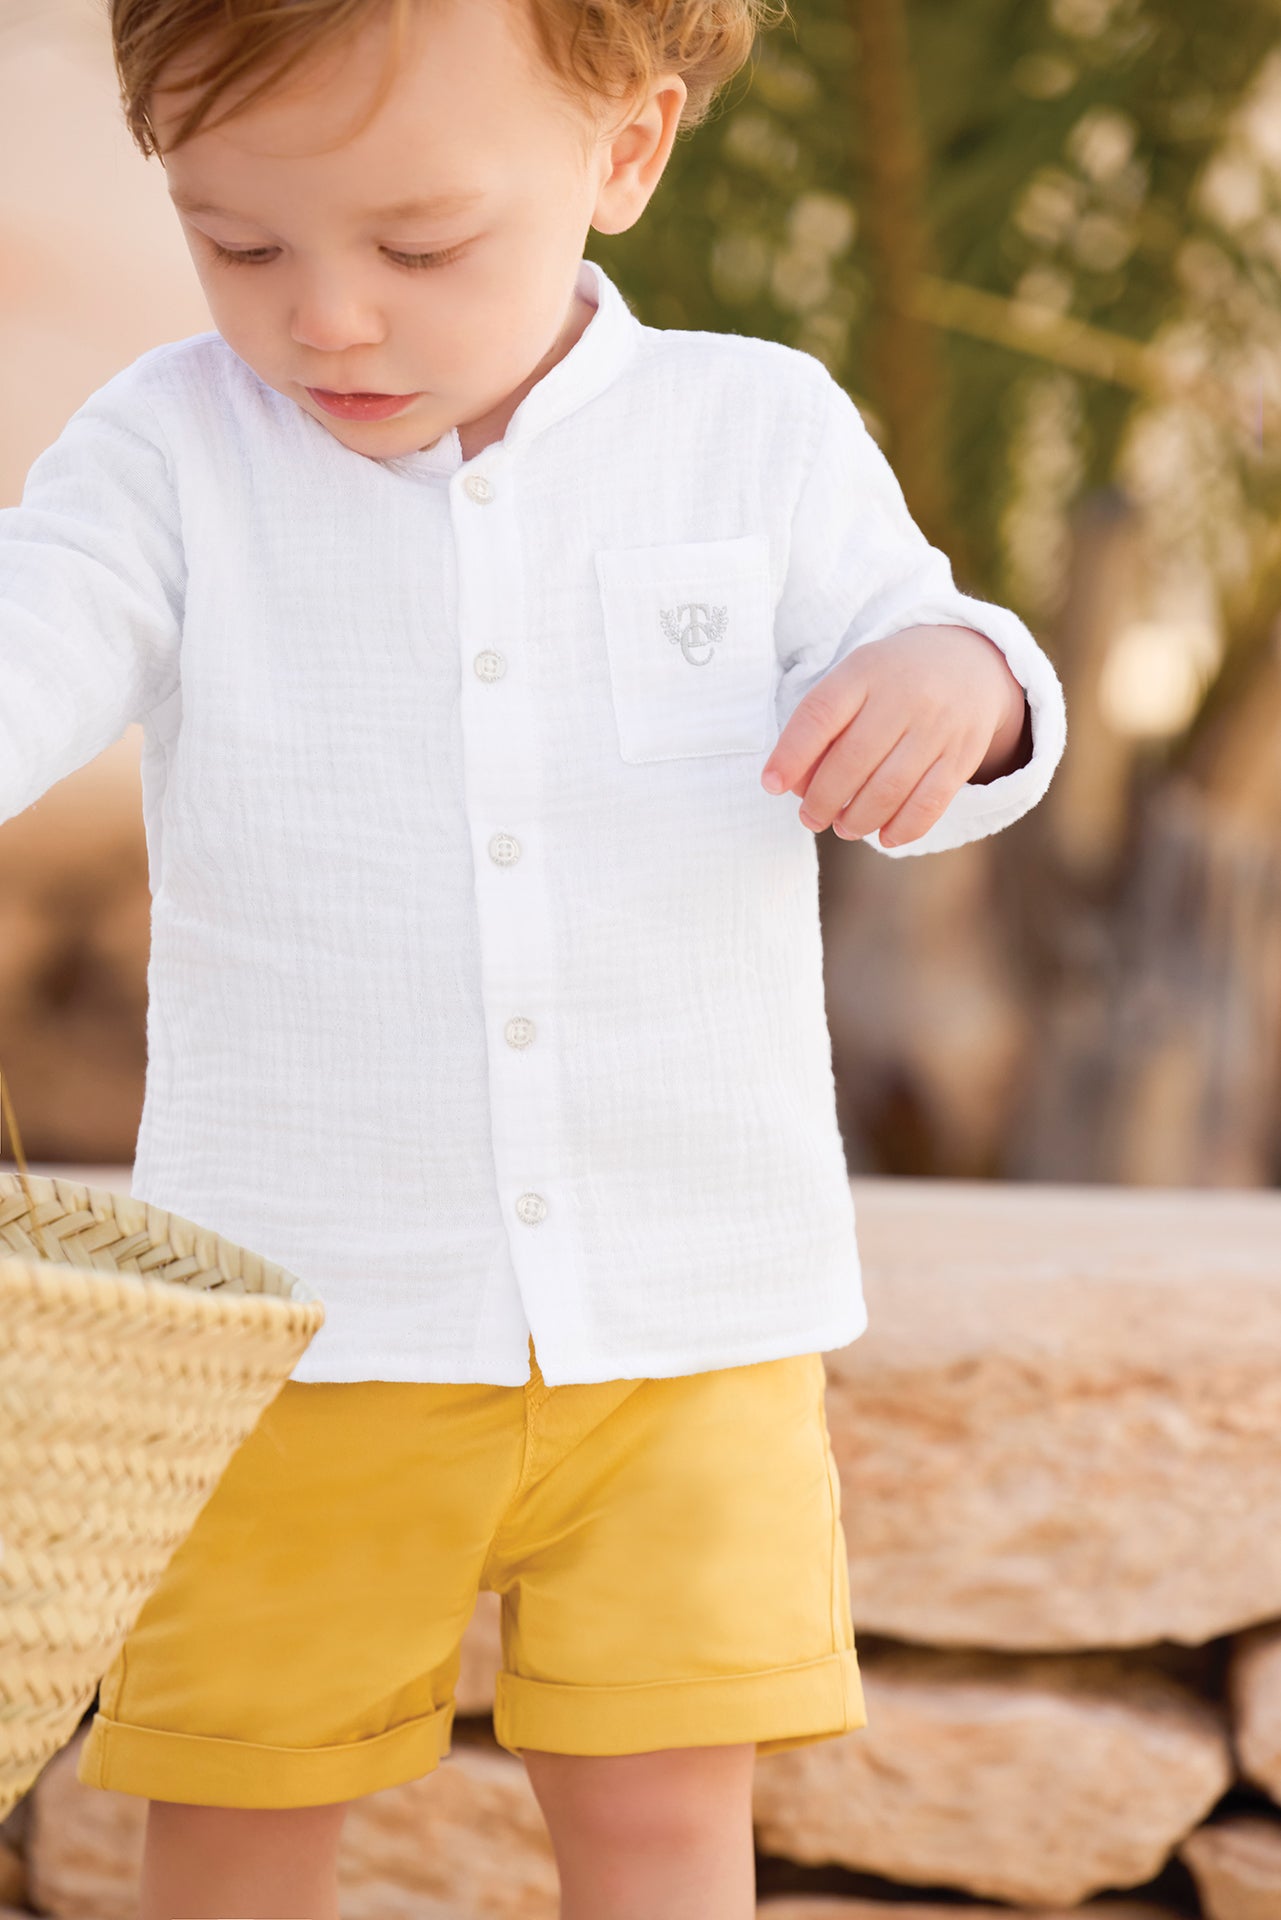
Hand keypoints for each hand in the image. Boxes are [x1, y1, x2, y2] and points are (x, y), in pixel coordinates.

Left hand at [761, 624, 1029, 849]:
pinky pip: (930, 803)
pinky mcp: (963, 754)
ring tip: (843, 827)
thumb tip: (795, 786)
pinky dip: (903, 828)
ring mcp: (938, 726)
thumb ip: (824, 726)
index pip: (819, 715)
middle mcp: (904, 696)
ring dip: (858, 819)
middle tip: (810, 818)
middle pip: (852, 760)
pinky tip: (884, 836)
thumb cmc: (892, 681)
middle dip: (822, 800)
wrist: (969, 663)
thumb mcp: (856, 681)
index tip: (771, 786)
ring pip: (890, 788)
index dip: (791, 755)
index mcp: (865, 671)